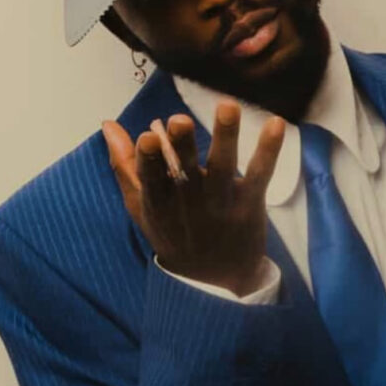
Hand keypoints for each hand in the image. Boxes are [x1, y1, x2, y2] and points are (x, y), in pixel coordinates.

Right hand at [102, 99, 285, 295]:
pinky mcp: (249, 203)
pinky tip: (276, 124)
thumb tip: (108, 124)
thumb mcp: (142, 206)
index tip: (148, 137)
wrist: (213, 280)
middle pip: (185, 169)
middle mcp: (190, 201)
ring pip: (222, 166)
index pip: (151, 177)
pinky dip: (269, 150)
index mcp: (160, 200)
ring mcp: (221, 203)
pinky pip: (260, 174)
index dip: (149, 158)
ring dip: (225, 135)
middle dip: (182, 144)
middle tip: (180, 120)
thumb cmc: (173, 233)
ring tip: (227, 106)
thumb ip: (125, 165)